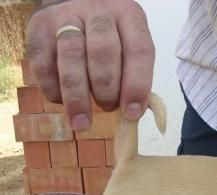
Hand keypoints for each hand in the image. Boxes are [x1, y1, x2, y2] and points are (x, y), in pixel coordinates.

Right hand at [25, 0, 154, 130]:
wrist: (75, 5)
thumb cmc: (111, 38)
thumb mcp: (130, 48)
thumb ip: (133, 77)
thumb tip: (131, 113)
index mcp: (129, 17)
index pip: (138, 50)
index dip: (136, 85)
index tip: (132, 113)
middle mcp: (99, 13)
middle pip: (103, 51)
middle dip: (106, 89)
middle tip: (108, 108)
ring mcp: (66, 18)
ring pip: (71, 57)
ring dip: (77, 96)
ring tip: (82, 121)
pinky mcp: (39, 29)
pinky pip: (43, 64)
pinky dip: (53, 90)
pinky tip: (62, 101)